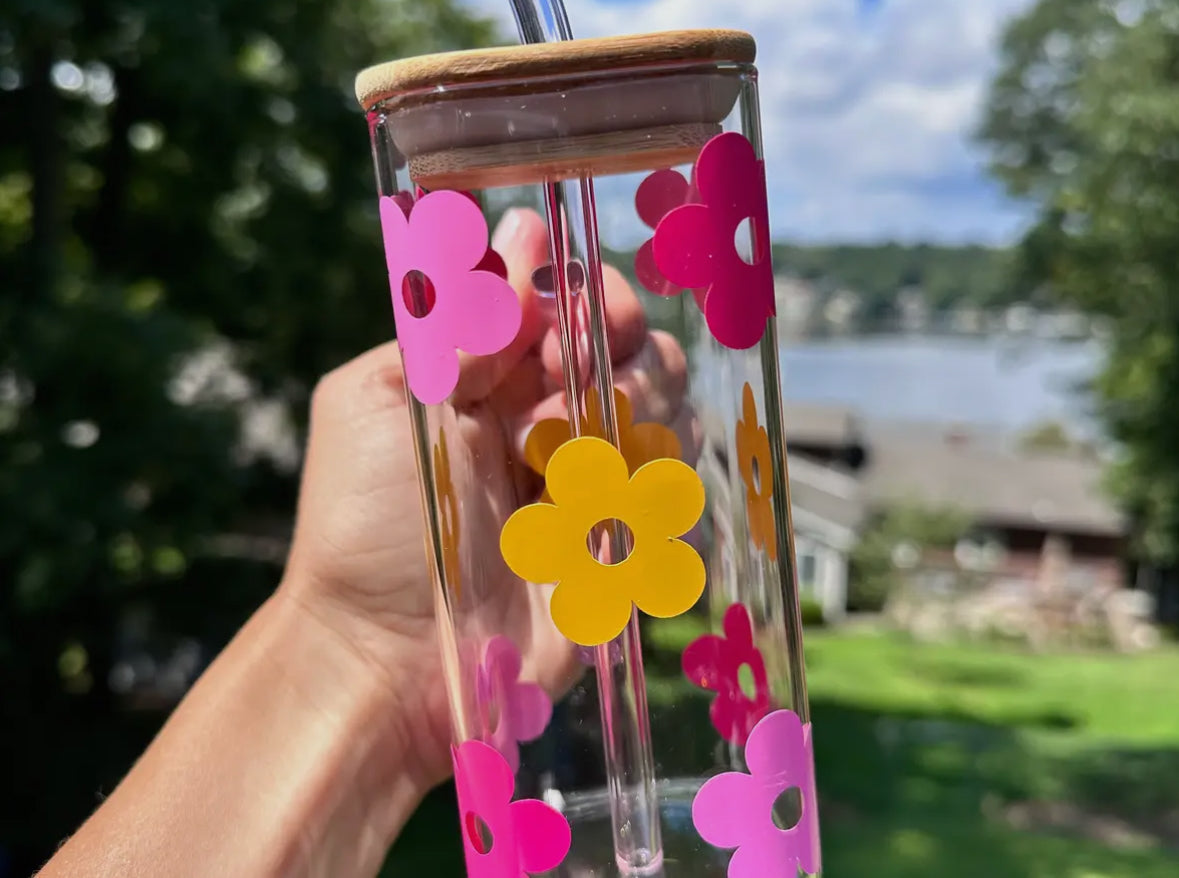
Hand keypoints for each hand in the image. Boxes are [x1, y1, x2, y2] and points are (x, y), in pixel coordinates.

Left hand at [281, 206, 696, 794]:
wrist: (386, 661)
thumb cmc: (364, 529)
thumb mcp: (380, 402)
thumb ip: (450, 325)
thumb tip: (519, 240)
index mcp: (489, 372)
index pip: (564, 297)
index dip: (580, 288)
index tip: (560, 312)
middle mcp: (546, 414)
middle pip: (629, 341)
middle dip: (616, 341)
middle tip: (567, 375)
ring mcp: (589, 476)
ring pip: (664, 403)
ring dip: (633, 409)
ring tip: (564, 455)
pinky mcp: (623, 538)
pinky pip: (677, 481)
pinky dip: (658, 475)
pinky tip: (606, 500)